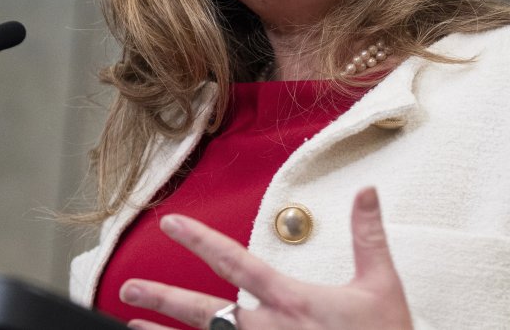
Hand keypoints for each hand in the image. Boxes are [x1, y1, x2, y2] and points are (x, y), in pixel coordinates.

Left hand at [119, 187, 412, 329]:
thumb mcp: (381, 285)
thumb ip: (367, 236)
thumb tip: (366, 192)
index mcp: (291, 301)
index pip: (235, 261)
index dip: (199, 240)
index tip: (171, 224)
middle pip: (205, 311)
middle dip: (163, 299)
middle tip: (127, 290)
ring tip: (131, 327)